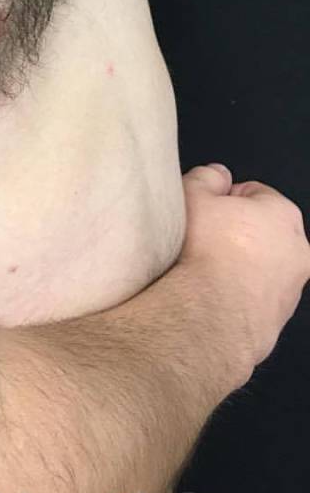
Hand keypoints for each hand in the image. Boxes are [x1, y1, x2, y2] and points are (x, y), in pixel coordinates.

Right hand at [179, 164, 309, 383]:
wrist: (212, 313)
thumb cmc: (206, 249)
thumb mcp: (193, 195)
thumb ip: (206, 177)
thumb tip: (217, 175)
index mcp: (283, 213)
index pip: (252, 192)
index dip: (223, 199)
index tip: (203, 211)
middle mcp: (299, 249)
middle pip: (261, 230)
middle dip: (235, 232)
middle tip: (202, 238)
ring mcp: (293, 287)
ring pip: (262, 265)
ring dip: (239, 264)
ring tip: (205, 269)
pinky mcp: (280, 318)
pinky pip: (256, 295)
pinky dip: (239, 292)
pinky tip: (213, 294)